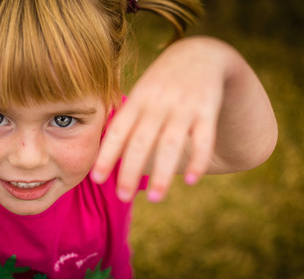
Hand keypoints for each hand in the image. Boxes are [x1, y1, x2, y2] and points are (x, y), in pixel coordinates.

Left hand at [93, 37, 226, 201]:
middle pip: (141, 141)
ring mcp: (183, 107)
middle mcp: (158, 103)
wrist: (201, 55)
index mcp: (138, 100)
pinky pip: (203, 138)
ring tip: (155, 199)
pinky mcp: (207, 110)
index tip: (96, 179)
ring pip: (170, 143)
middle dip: (130, 171)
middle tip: (123, 197)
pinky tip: (191, 181)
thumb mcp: (142, 94)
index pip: (118, 131)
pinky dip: (198, 160)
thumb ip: (127, 120)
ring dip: (162, 173)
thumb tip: (107, 155)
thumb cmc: (162, 84)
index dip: (106, 155)